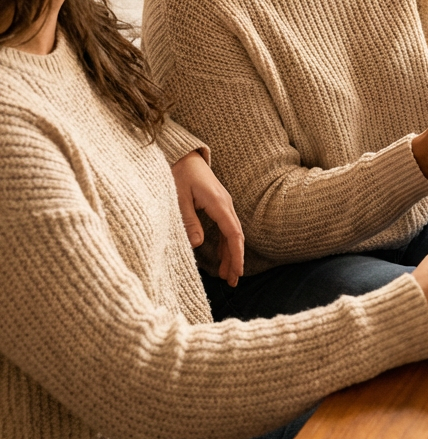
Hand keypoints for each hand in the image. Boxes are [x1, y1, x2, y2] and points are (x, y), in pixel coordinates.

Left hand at [170, 151, 244, 285]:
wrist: (184, 156)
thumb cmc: (180, 174)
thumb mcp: (179, 198)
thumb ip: (188, 220)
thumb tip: (197, 244)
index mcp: (218, 203)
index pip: (233, 233)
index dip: (236, 254)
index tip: (237, 272)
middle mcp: (225, 204)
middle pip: (235, 236)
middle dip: (236, 259)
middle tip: (233, 281)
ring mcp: (223, 204)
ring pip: (232, 232)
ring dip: (231, 253)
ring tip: (228, 274)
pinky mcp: (218, 204)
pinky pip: (226, 227)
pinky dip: (225, 243)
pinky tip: (221, 256)